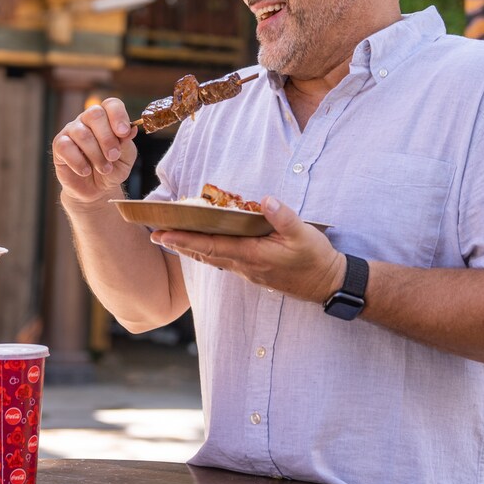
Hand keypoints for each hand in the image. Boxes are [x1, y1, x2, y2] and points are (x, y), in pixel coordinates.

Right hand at [52, 98, 137, 205]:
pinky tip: (86, 171)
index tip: (124, 133)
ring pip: (82, 133)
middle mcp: (87, 120)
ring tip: (104, 169)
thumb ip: (127, 143)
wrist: (96, 190)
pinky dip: (79, 162)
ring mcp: (71, 131)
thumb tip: (131, 129)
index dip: (118, 116)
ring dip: (96, 154)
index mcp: (106, 118)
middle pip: (94, 114)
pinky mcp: (59, 145)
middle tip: (114, 156)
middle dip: (107, 137)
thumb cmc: (112, 169)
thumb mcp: (126, 157)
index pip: (111, 104)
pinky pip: (66, 146)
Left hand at [151, 196, 345, 302]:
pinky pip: (223, 261)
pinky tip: (201, 246)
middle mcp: (245, 265)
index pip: (211, 245)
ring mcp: (248, 271)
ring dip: (190, 248)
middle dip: (179, 244)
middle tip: (155, 235)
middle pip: (205, 254)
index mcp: (252, 255)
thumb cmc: (316, 258)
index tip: (164, 233)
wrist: (328, 284)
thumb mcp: (304, 234)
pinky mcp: (253, 272)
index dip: (186, 239)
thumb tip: (266, 200)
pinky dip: (207, 252)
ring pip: (212, 258)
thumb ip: (284, 217)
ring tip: (170, 239)